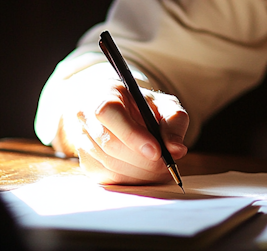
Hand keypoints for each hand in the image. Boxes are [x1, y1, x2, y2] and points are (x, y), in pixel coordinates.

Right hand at [53, 66, 188, 184]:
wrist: (125, 112)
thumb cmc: (145, 107)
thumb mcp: (164, 105)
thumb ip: (174, 122)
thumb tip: (176, 150)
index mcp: (105, 93)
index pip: (109, 113)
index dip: (132, 135)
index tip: (157, 151)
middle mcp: (87, 116)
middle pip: (110, 144)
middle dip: (143, 160)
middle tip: (167, 166)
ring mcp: (83, 141)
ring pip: (109, 164)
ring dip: (140, 172)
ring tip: (162, 169)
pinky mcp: (87, 163)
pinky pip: (108, 178)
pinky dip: (132, 179)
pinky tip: (147, 173)